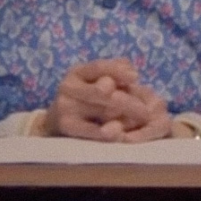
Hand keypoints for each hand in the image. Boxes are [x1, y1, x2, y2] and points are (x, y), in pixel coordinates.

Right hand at [49, 60, 169, 140]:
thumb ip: (112, 73)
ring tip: (139, 123)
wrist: (54, 123)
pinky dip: (108, 132)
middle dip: (128, 102)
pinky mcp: (66, 126)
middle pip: (103, 91)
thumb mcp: (93, 81)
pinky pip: (92, 130)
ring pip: (102, 111)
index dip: (118, 71)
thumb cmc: (84, 100)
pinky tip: (119, 133)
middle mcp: (68, 87)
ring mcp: (66, 107)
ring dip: (124, 118)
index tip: (136, 78)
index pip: (99, 67)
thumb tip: (131, 70)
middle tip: (146, 112)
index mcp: (77, 72)